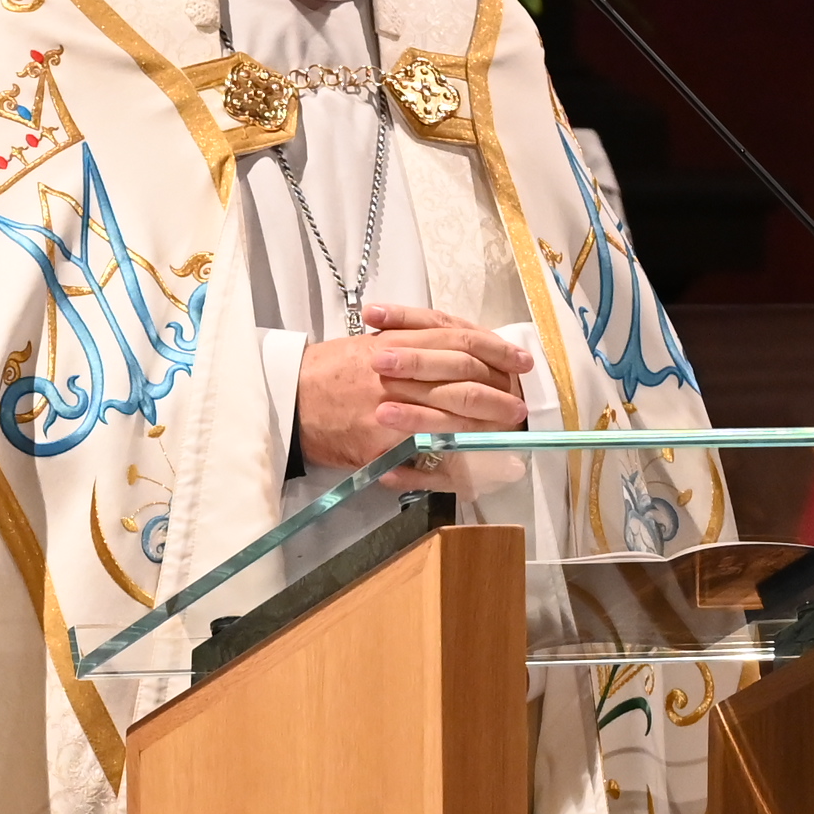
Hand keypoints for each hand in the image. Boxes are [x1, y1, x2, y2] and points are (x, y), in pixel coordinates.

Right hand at [295, 307, 533, 474]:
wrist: (290, 397)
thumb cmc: (333, 367)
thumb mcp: (374, 339)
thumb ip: (417, 338)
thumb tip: (468, 347)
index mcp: (397, 341)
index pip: (460, 341)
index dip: (498, 350)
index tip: (523, 361)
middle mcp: (396, 374)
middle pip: (462, 382)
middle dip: (498, 396)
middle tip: (519, 408)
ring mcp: (388, 413)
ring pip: (450, 421)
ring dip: (485, 431)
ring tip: (507, 438)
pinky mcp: (379, 447)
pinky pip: (424, 462)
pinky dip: (453, 470)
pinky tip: (477, 474)